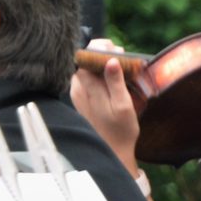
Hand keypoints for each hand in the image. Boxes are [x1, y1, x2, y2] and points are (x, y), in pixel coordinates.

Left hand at [70, 40, 143, 175]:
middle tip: (122, 56)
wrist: (111, 152)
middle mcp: (78, 89)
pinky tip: (114, 78)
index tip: (116, 50)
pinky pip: (89, 79)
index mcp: (86, 88)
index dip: (99, 48)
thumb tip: (111, 60)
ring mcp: (78, 94)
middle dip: (102, 53)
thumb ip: (116, 82)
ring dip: (102, 63)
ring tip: (121, 65)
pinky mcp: (82, 99)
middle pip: (85, 61)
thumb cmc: (120, 132)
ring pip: (87, 68)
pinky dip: (100, 74)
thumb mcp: (123, 106)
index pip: (85, 56)